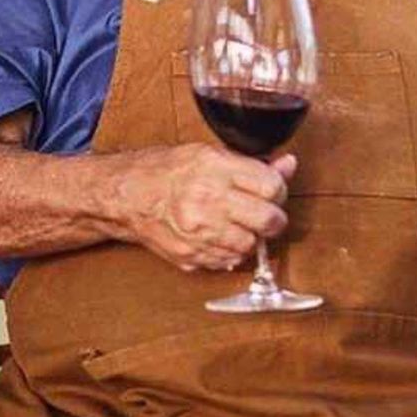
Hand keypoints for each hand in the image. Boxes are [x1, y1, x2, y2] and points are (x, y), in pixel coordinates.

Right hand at [111, 143, 294, 271]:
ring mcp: (199, 232)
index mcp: (215, 169)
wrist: (128, 196)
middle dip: (274, 218)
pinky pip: (229, 262)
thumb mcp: (210, 154)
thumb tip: (288, 164)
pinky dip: (230, 252)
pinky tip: (220, 236)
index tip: (272, 190)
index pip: (271, 186)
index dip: (278, 189)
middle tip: (265, 213)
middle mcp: (208, 201)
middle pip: (269, 220)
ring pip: (251, 246)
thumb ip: (252, 164)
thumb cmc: (167, 171)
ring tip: (236, 223)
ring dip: (250, 237)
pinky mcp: (192, 256)